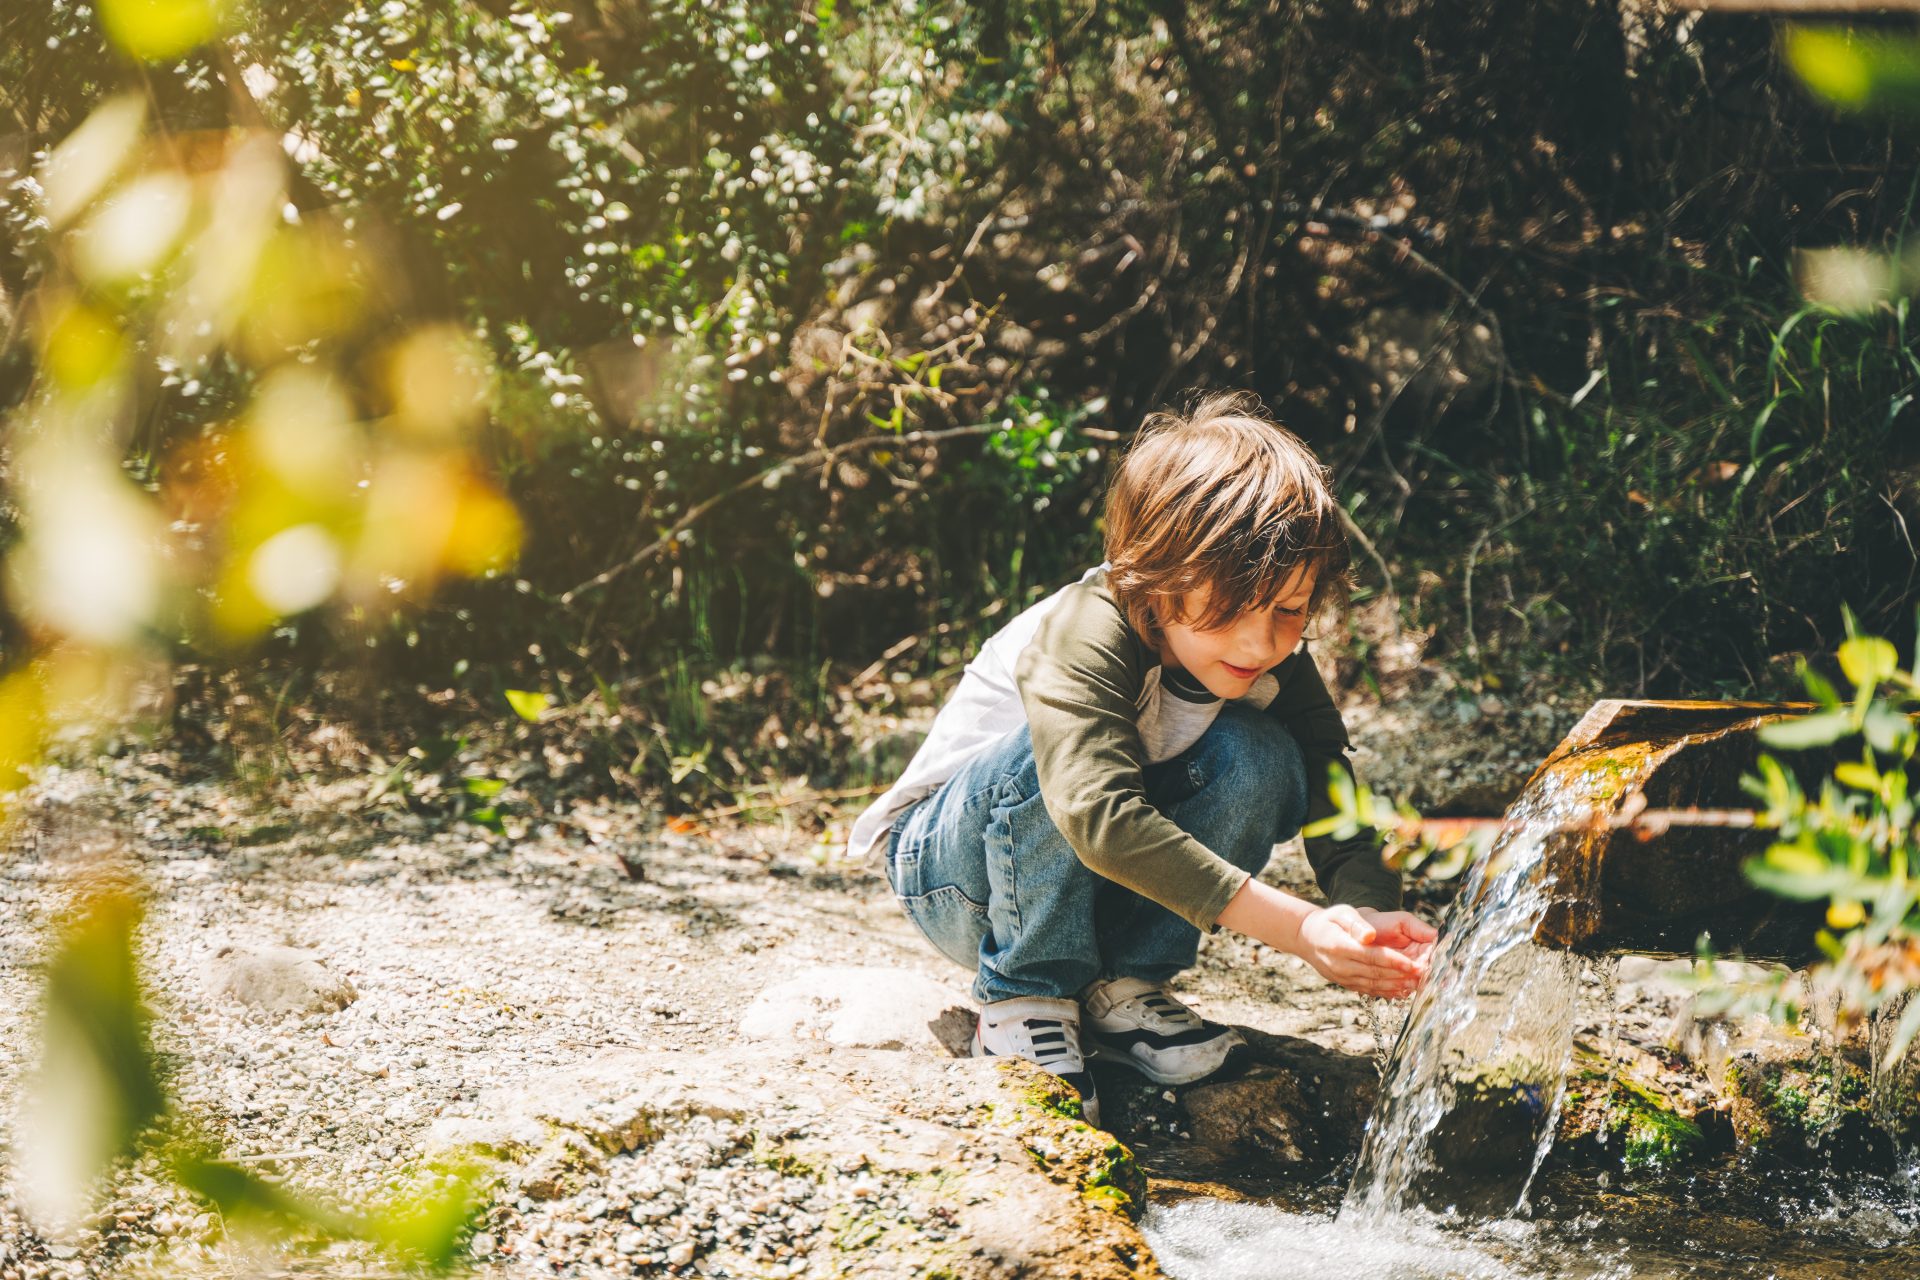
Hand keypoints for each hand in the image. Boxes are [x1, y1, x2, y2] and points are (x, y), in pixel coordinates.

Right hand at [1297, 904, 1425, 998]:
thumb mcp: (1340, 913)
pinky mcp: (1346, 985)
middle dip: (1402, 976)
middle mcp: (1341, 966)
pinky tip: (1403, 990)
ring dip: (1398, 986)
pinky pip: (1369, 991)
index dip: (1394, 961)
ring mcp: (1343, 978)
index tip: (1414, 964)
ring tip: (1419, 984)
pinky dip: (1387, 992)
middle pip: (1376, 973)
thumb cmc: (1329, 921)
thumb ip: (1356, 924)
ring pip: (1374, 985)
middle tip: (1425, 975)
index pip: (1371, 956)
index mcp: (1340, 946)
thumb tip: (1370, 936)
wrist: (1308, 938)